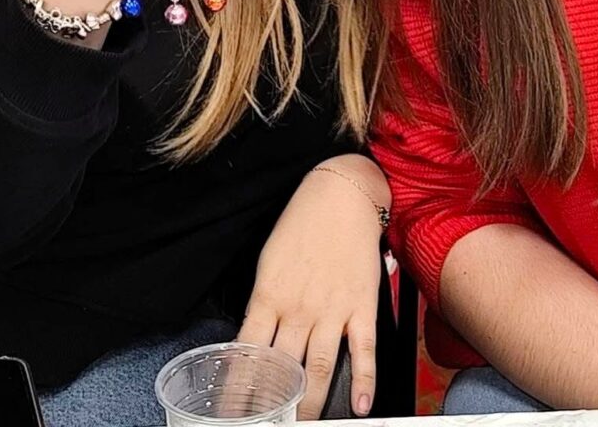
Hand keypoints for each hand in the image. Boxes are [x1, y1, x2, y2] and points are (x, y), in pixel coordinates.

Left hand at [238, 166, 383, 418]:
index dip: (238, 389)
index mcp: (269, 296)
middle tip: (271, 424)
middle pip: (282, 370)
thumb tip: (255, 339)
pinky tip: (360, 405)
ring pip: (318, 369)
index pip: (246, 353)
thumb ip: (263, 302)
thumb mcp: (269, 260)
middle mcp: (298, 308)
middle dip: (275, 406)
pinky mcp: (361, 305)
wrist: (341, 193)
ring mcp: (332, 310)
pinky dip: (364, 381)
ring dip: (310, 404)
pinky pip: (363, 350)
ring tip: (304, 426)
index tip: (233, 414)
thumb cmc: (302, 223)